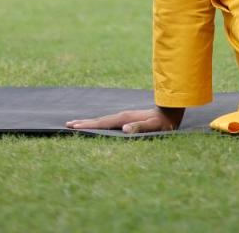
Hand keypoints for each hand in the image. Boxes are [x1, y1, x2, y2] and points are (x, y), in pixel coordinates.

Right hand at [65, 106, 182, 134]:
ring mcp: (124, 115)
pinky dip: (99, 122)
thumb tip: (124, 129)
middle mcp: (122, 115)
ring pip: (103, 119)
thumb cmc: (163, 122)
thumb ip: (140, 127)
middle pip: (99, 119)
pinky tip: (99, 124)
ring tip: (77, 123)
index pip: (102, 123)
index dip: (88, 125)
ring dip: (90, 121)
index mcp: (124, 118)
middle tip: (67, 124)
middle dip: (84, 122)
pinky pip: (109, 120)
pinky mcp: (128, 117)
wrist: (171, 110)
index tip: (73, 126)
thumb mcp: (153, 126)